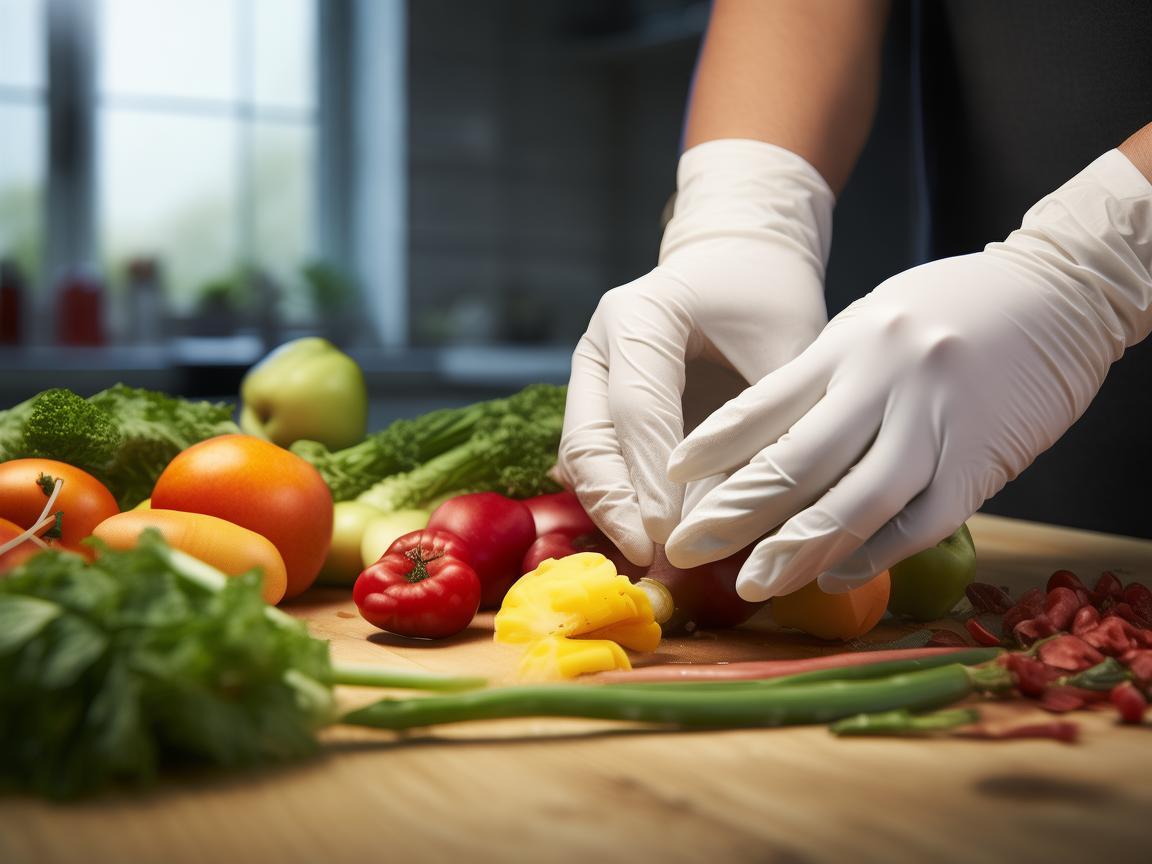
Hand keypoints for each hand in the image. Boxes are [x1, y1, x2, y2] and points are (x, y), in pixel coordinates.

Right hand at [558, 139, 833, 565]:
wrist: (740, 263)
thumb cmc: (769, 298)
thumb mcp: (785, 348)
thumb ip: (766, 424)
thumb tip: (751, 515)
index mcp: (640, 315)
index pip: (637, 407)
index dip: (649, 477)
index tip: (667, 536)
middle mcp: (599, 345)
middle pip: (589, 435)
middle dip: (615, 503)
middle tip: (647, 557)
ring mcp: (590, 375)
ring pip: (582, 454)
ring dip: (611, 509)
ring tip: (648, 560)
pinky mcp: (597, 403)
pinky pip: (595, 460)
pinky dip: (617, 500)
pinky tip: (644, 540)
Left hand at [666, 149, 1151, 598]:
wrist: (1058, 294)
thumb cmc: (945, 310)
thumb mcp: (870, 324)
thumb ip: (818, 382)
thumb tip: (752, 454)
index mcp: (848, 341)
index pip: (765, 402)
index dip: (712, 446)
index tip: (670, 479)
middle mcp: (884, 379)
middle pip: (797, 459)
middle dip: (734, 512)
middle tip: (687, 550)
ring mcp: (934, 422)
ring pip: (855, 500)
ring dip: (797, 549)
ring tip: (751, 584)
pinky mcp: (980, 462)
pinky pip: (920, 521)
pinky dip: (873, 552)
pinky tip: (832, 573)